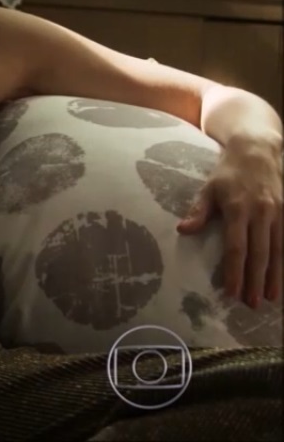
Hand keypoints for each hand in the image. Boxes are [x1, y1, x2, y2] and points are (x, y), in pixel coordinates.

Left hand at [178, 142, 282, 306]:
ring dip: (275, 276)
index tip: (232, 291)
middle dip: (256, 280)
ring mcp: (278, 214)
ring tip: (271, 298)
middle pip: (259, 253)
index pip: (236, 246)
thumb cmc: (227, 174)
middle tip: (252, 303)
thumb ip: (198, 211)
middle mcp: (261, 213)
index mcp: (238, 209)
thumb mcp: (208, 189)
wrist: (256, 152)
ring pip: (278, 251)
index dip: (234, 271)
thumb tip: (183, 230)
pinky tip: (281, 278)